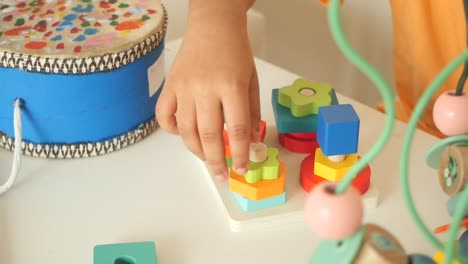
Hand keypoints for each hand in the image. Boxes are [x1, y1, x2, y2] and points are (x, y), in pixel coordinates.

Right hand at [156, 2, 260, 180]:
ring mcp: (184, 88)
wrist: (213, 26)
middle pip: (209, 136)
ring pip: (186, 131)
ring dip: (197, 151)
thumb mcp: (251, 80)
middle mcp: (206, 89)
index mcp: (231, 86)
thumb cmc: (236, 52)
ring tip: (207, 159)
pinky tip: (184, 135)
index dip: (241, 154)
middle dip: (216, 162)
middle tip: (222, 175)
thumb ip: (252, 112)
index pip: (237, 129)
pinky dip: (172, 130)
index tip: (242, 168)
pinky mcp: (170, 86)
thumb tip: (251, 141)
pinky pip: (165, 116)